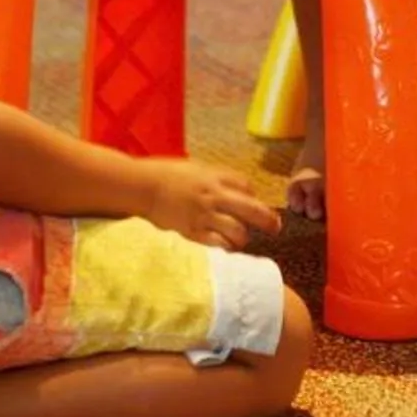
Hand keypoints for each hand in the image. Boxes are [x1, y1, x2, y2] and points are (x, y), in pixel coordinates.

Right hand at [140, 159, 282, 250]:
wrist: (142, 187)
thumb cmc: (166, 174)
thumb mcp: (195, 168)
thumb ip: (215, 178)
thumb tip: (234, 189)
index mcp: (215, 177)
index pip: (247, 187)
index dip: (253, 197)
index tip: (254, 204)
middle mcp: (214, 196)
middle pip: (252, 210)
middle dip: (268, 221)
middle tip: (275, 228)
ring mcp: (204, 215)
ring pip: (238, 231)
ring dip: (243, 238)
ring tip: (240, 239)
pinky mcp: (192, 232)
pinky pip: (217, 245)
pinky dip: (226, 248)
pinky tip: (226, 248)